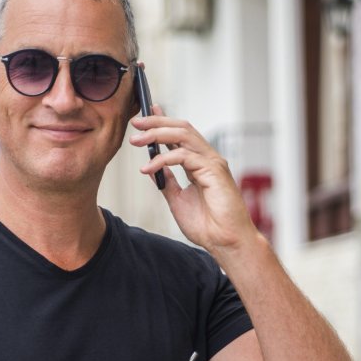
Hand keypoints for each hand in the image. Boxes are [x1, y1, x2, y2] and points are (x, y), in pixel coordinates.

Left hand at [130, 108, 258, 255]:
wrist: (225, 242)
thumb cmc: (208, 225)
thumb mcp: (178, 200)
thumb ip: (167, 182)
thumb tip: (152, 168)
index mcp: (200, 164)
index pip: (180, 135)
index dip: (162, 122)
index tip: (143, 118)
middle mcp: (207, 159)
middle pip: (181, 128)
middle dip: (156, 122)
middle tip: (135, 124)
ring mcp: (212, 162)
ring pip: (183, 135)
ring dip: (157, 134)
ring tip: (136, 141)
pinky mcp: (213, 170)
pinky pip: (183, 156)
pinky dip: (162, 159)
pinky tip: (148, 168)